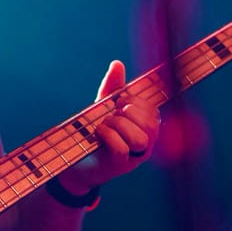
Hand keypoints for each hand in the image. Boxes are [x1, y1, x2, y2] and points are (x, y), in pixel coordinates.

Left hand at [55, 60, 159, 195]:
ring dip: (119, 125)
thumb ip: (112, 87)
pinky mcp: (119, 166)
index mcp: (145, 128)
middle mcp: (145, 144)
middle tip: (114, 112)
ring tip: (106, 123)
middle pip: (151, 125)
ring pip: (140, 139)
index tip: (120, 101)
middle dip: (131, 112)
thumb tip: (117, 63)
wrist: (78, 160)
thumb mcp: (104, 107)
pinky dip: (108, 136)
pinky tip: (99, 131)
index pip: (153, 112)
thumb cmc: (96, 133)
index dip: (138, 103)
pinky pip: (121, 150)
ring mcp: (134, 157)